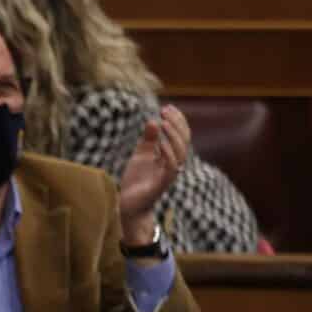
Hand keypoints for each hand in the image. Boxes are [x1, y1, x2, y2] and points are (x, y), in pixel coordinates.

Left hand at [118, 104, 189, 243]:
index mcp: (171, 156)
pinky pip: (171, 168)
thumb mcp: (141, 155)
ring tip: (163, 122)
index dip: (177, 120)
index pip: (180, 135)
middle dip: (177, 124)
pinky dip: (167, 154)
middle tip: (165, 110)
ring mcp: (169, 174)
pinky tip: (159, 144)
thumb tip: (153, 120)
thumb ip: (148, 139)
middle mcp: (174, 164)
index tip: (166, 107)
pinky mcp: (162, 184)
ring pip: (181, 153)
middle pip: (184, 141)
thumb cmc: (136, 180)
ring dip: (173, 136)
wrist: (128, 204)